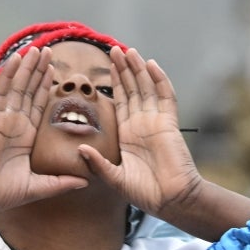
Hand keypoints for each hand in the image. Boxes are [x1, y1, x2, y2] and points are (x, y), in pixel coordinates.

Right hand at [0, 46, 87, 214]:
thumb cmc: (2, 193)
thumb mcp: (39, 186)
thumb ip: (61, 182)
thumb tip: (86, 181)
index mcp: (25, 136)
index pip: (37, 105)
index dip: (45, 87)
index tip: (54, 70)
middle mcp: (14, 124)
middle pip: (28, 90)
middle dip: (38, 70)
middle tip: (48, 50)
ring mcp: (3, 119)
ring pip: (17, 86)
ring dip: (27, 67)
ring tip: (37, 49)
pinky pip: (1, 92)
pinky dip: (8, 75)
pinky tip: (16, 59)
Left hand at [78, 47, 202, 217]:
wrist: (170, 200)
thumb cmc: (144, 193)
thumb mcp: (114, 178)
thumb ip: (97, 163)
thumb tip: (79, 148)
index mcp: (127, 134)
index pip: (119, 102)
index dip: (113, 84)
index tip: (104, 66)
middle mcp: (141, 123)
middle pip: (132, 89)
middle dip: (123, 70)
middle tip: (113, 50)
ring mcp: (156, 121)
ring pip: (147, 88)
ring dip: (137, 69)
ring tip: (128, 51)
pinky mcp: (169, 123)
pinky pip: (165, 97)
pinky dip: (159, 80)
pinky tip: (150, 65)